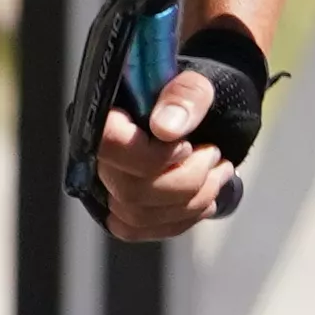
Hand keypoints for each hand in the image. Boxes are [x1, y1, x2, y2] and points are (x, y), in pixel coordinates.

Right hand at [89, 16, 268, 241]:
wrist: (188, 116)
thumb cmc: (186, 98)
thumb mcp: (195, 84)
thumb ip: (185, 96)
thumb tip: (167, 128)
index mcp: (104, 116)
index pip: (110, 145)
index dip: (153, 156)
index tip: (188, 145)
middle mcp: (95, 156)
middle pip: (130, 191)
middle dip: (187, 181)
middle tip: (214, 156)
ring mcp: (104, 187)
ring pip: (138, 216)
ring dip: (191, 201)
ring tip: (219, 173)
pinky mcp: (120, 211)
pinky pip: (143, 231)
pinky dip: (182, 220)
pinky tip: (205, 200)